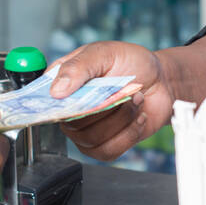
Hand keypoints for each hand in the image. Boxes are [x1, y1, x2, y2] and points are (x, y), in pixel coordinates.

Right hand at [50, 42, 175, 161]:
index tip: (76, 100)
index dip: (55, 105)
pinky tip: (138, 117)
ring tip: (135, 100)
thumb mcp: (104, 53)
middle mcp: (71, 110)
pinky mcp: (105, 145)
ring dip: (120, 119)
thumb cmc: (131, 62)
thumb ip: (79, 67)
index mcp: (63, 84)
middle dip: (104, 108)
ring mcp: (86, 130)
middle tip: (123, 91)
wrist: (161, 80)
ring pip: (92, 139)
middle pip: (71, 123)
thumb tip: (56, 91)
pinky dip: (128, 134)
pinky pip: (108, 151)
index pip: (43, 101)